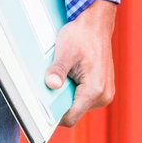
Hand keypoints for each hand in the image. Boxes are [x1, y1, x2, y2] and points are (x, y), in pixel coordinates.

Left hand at [47, 0, 115, 126]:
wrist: (95, 25)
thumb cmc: (82, 36)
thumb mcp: (65, 52)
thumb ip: (58, 70)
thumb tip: (51, 85)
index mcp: (95, 91)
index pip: (70, 117)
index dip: (53, 116)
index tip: (37, 110)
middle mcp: (103, 96)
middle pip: (73, 111)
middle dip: (57, 103)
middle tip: (43, 88)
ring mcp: (104, 93)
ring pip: (77, 104)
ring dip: (65, 95)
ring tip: (57, 77)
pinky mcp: (101, 88)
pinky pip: (82, 96)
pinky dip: (71, 89)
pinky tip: (65, 75)